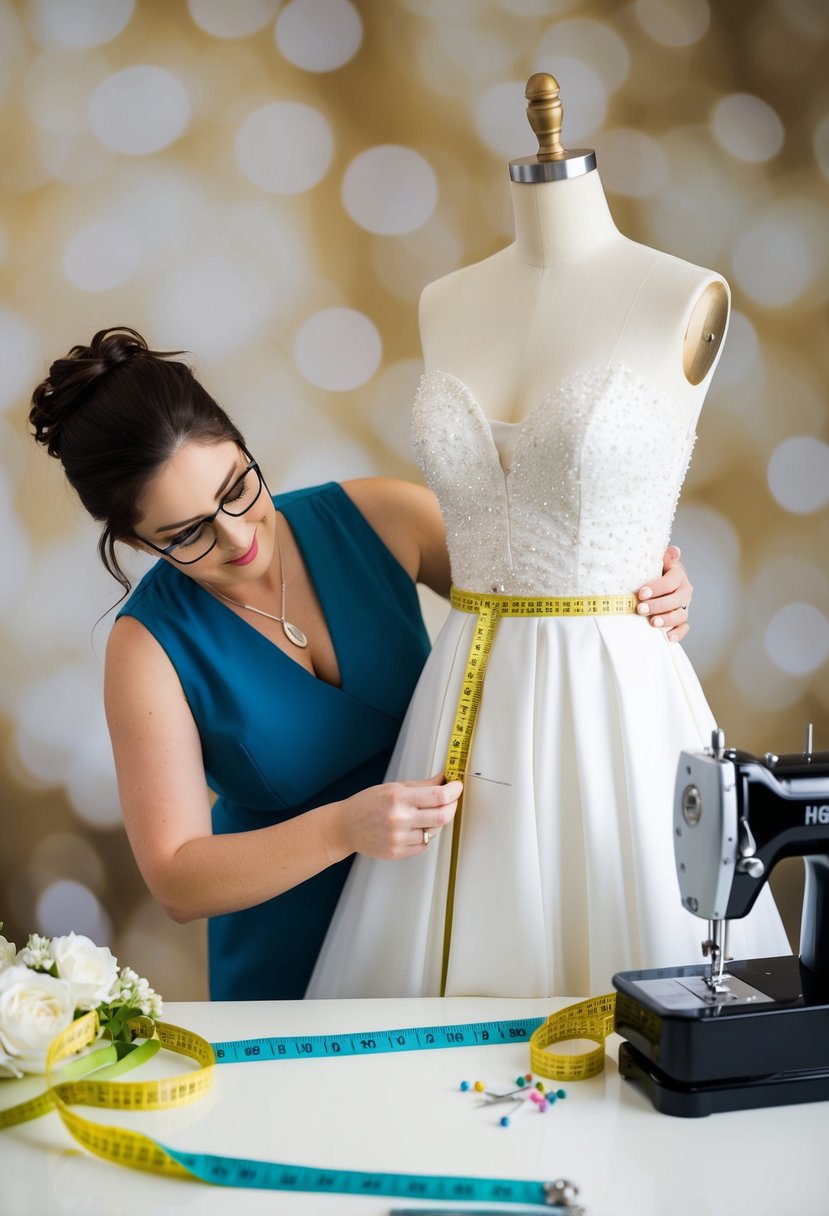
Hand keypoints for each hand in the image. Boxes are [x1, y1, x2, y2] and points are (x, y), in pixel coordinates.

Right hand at [336, 772, 461, 860]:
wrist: (346, 826)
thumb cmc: (367, 804)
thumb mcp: (393, 788)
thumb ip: (422, 785)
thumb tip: (444, 779)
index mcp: (398, 799)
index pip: (438, 796)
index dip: (454, 791)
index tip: (457, 786)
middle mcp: (399, 819)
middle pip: (442, 817)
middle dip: (453, 806)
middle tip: (452, 799)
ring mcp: (398, 839)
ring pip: (434, 832)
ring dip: (437, 822)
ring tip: (425, 814)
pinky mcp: (397, 853)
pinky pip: (424, 845)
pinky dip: (425, 836)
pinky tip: (415, 828)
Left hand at [636, 545, 691, 642]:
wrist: (660, 581)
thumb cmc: (655, 571)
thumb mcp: (658, 561)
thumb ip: (665, 556)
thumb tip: (674, 551)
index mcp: (678, 576)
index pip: (671, 582)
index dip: (657, 588)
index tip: (641, 593)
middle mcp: (684, 591)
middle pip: (676, 600)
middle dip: (658, 605)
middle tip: (640, 609)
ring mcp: (684, 606)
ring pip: (681, 615)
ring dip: (667, 619)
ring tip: (653, 623)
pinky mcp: (682, 619)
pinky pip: (684, 628)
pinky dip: (678, 633)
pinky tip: (668, 638)